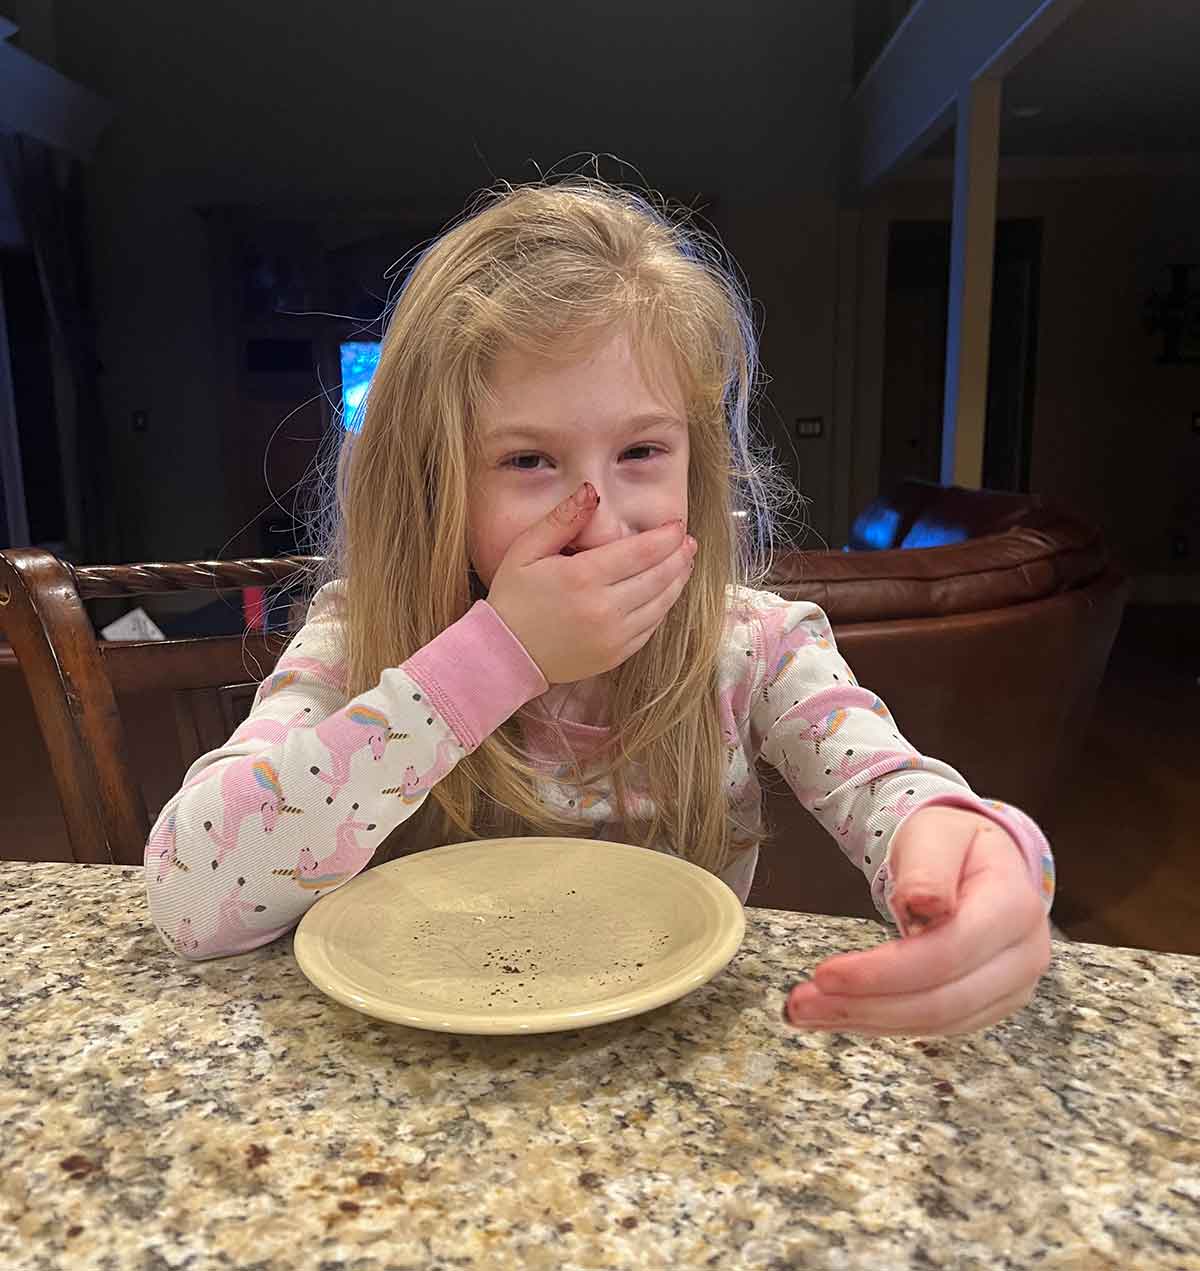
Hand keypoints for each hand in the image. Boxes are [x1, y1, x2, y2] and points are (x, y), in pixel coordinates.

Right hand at [486, 482, 697, 683]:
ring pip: (661, 603)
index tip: (676, 525)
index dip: (665, 537)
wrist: (506, 654)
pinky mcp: (616, 654)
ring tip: (684, 562)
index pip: (641, 551)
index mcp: (583, 577)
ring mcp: (613, 636)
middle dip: (678, 556)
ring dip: (677, 580)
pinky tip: (665, 592)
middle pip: (658, 577)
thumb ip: (562, 519)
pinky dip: (663, 607)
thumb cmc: (514, 598)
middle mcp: (604, 608)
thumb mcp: (526, 550)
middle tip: (688, 542)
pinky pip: (651, 627)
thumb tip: (591, 491)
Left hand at [783, 806, 1050, 1035]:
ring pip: (934, 1023)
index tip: (824, 973)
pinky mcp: (987, 1005)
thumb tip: (925, 903)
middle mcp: (1023, 957)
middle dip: (865, 1006)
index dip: (884, 972)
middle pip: (940, 1001)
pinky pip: (932, 1025)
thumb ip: (929, 867)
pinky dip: (881, 1022)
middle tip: (799, 1004)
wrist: (977, 860)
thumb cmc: (952, 842)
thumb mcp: (935, 835)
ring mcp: (1009, 988)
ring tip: (805, 1011)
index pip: (946, 954)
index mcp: (1014, 908)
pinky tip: (839, 1013)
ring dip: (865, 1021)